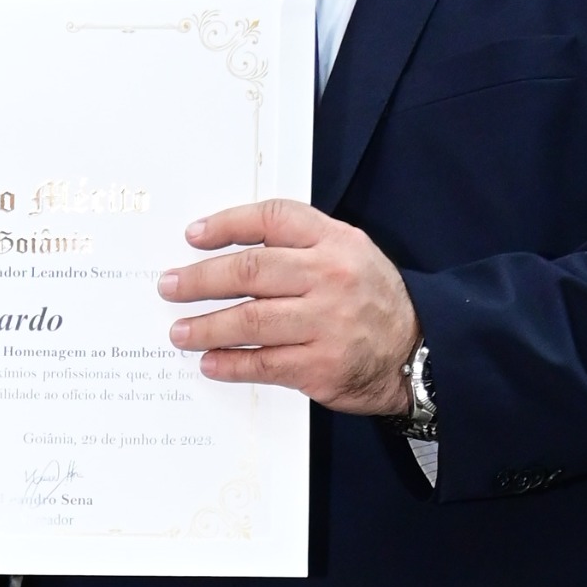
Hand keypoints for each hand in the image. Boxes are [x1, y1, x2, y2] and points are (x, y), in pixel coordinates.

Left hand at [160, 200, 418, 417]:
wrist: (417, 352)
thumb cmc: (371, 300)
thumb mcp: (350, 253)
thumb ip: (301, 244)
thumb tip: (230, 247)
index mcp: (336, 242)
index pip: (274, 219)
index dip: (228, 224)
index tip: (193, 236)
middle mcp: (330, 278)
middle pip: (251, 270)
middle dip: (201, 279)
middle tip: (169, 286)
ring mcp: (326, 324)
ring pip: (251, 321)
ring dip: (207, 326)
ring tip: (179, 331)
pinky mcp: (320, 367)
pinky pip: (263, 363)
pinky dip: (230, 363)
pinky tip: (209, 362)